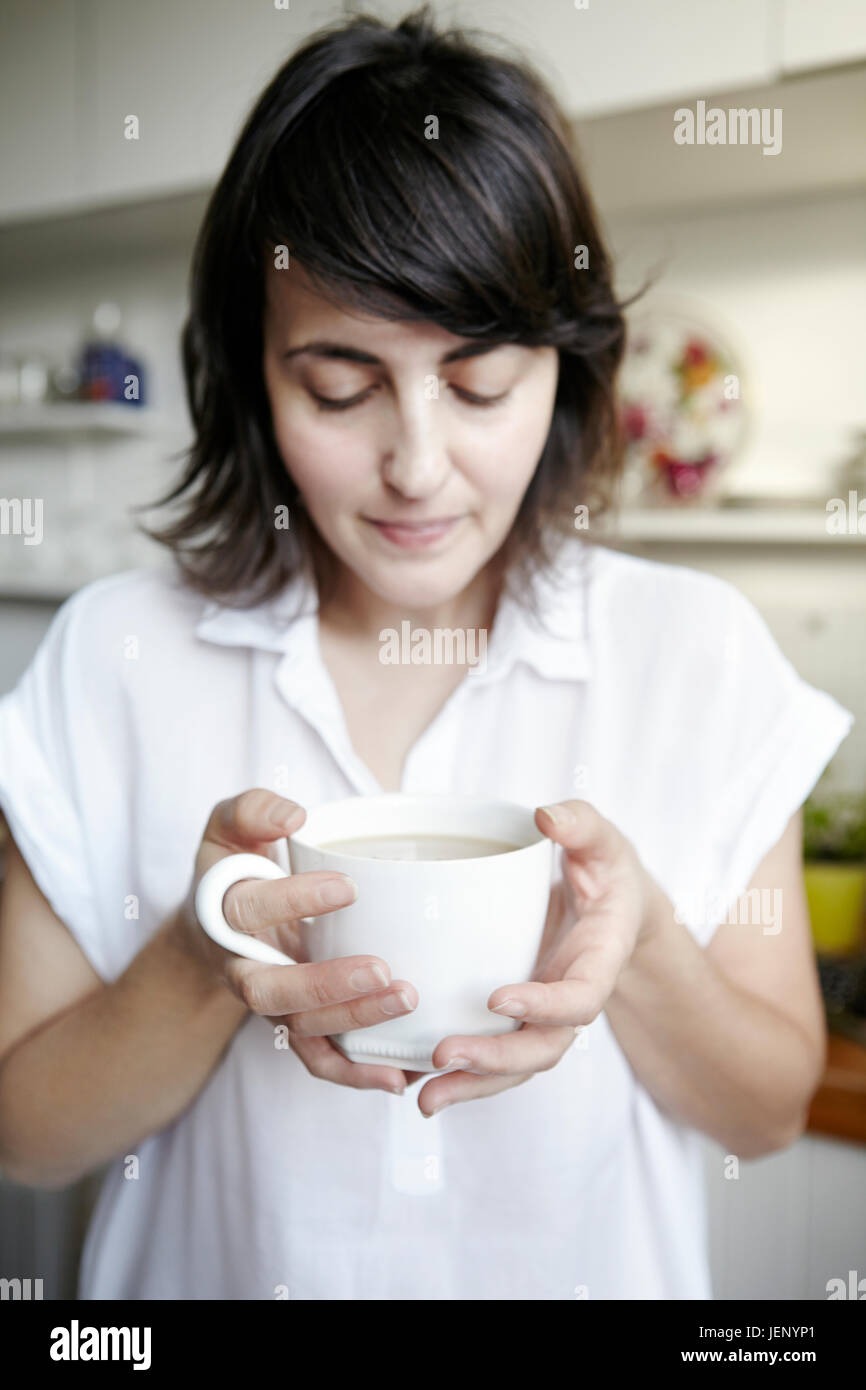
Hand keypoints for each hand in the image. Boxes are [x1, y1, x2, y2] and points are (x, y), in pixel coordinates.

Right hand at [177, 788, 418, 1094]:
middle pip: (271, 991)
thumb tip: (294, 816)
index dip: (292, 901)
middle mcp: (240, 965)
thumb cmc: (235, 866)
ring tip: (407, 1000)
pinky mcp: (295, 1024)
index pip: (247, 910)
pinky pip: (319, 1058)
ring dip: (353, 1021)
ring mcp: (269, 1001)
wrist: (215, 925)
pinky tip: (397, 1076)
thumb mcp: (230, 826)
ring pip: (301, 1027)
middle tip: (382, 971)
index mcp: (221, 914)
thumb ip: (252, 810)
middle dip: (325, 985)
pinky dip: (353, 1074)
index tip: (346, 886)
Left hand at [414, 798, 665, 1116]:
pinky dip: (459, 1077)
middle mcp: (572, 998)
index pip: (581, 998)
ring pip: (515, 1066)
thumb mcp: (602, 839)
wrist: (614, 906)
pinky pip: (493, 1056)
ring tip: (422, 1097)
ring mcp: (544, 1015)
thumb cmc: (607, 870)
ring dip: (471, 1085)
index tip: (499, 997)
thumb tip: (546, 816)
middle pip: (543, 1049)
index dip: (545, 1005)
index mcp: (600, 959)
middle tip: (442, 1055)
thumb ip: (581, 824)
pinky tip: (412, 1085)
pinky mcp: (517, 1018)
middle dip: (494, 1059)